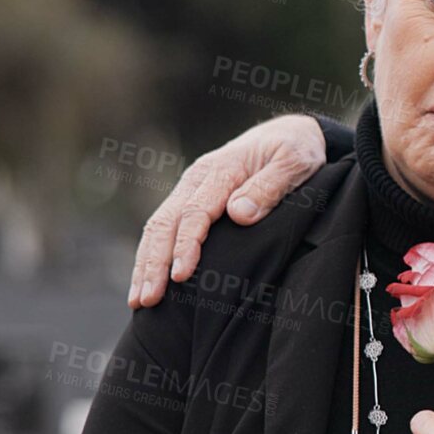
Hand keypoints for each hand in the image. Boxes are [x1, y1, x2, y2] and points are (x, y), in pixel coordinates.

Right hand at [129, 114, 326, 308]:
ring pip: (157, 227)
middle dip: (153, 263)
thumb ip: (269, 187)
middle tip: (147, 300)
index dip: (186, 245)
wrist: (290, 133)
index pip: (195, 213)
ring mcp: (190, 190)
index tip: (181, 275)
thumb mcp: (294, 162)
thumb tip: (238, 215)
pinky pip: (164, 228)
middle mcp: (197, 180)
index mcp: (222, 171)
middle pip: (165, 223)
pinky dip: (151, 255)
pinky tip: (145, 282)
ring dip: (145, 264)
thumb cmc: (296, 150)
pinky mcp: (190, 200)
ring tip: (138, 300)